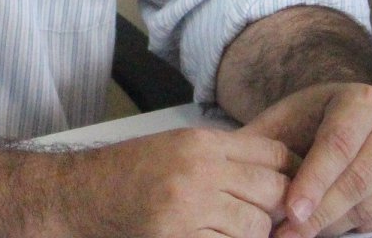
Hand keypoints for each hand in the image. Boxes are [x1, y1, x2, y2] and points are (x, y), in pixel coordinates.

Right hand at [51, 125, 299, 237]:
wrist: (82, 195)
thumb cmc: (128, 172)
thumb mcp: (176, 146)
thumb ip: (222, 157)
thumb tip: (274, 174)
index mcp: (200, 143)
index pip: (272, 152)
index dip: (289, 171)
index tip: (288, 187)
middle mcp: (199, 171)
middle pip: (273, 191)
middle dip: (275, 209)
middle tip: (264, 217)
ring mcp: (189, 207)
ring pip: (256, 227)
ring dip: (252, 235)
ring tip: (232, 230)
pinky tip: (213, 237)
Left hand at [240, 82, 371, 236]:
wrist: (348, 116)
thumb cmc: (311, 121)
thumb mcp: (286, 120)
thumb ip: (263, 142)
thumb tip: (230, 167)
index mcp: (360, 101)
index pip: (338, 145)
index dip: (314, 181)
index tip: (290, 211)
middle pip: (358, 180)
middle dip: (320, 212)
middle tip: (288, 234)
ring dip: (333, 225)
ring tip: (298, 234)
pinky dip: (352, 227)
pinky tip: (325, 227)